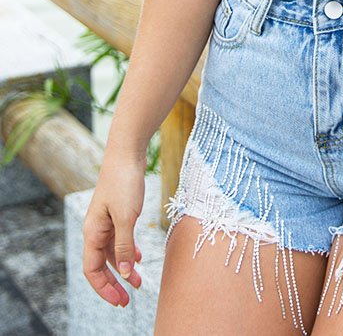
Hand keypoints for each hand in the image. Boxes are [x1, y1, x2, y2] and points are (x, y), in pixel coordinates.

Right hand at [82, 154, 145, 306]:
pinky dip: (127, 251)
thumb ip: (123, 246)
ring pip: (112, 253)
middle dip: (113, 283)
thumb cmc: (124, 182)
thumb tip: (122, 273)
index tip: (120, 301)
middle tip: (128, 299)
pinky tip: (138, 258)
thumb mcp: (126, 217)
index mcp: (92, 233)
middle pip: (100, 265)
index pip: (92, 270)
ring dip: (123, 268)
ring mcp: (105, 221)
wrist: (127, 153)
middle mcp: (95, 229)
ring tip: (138, 281)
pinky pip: (119, 239)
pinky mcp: (116, 213)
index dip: (104, 288)